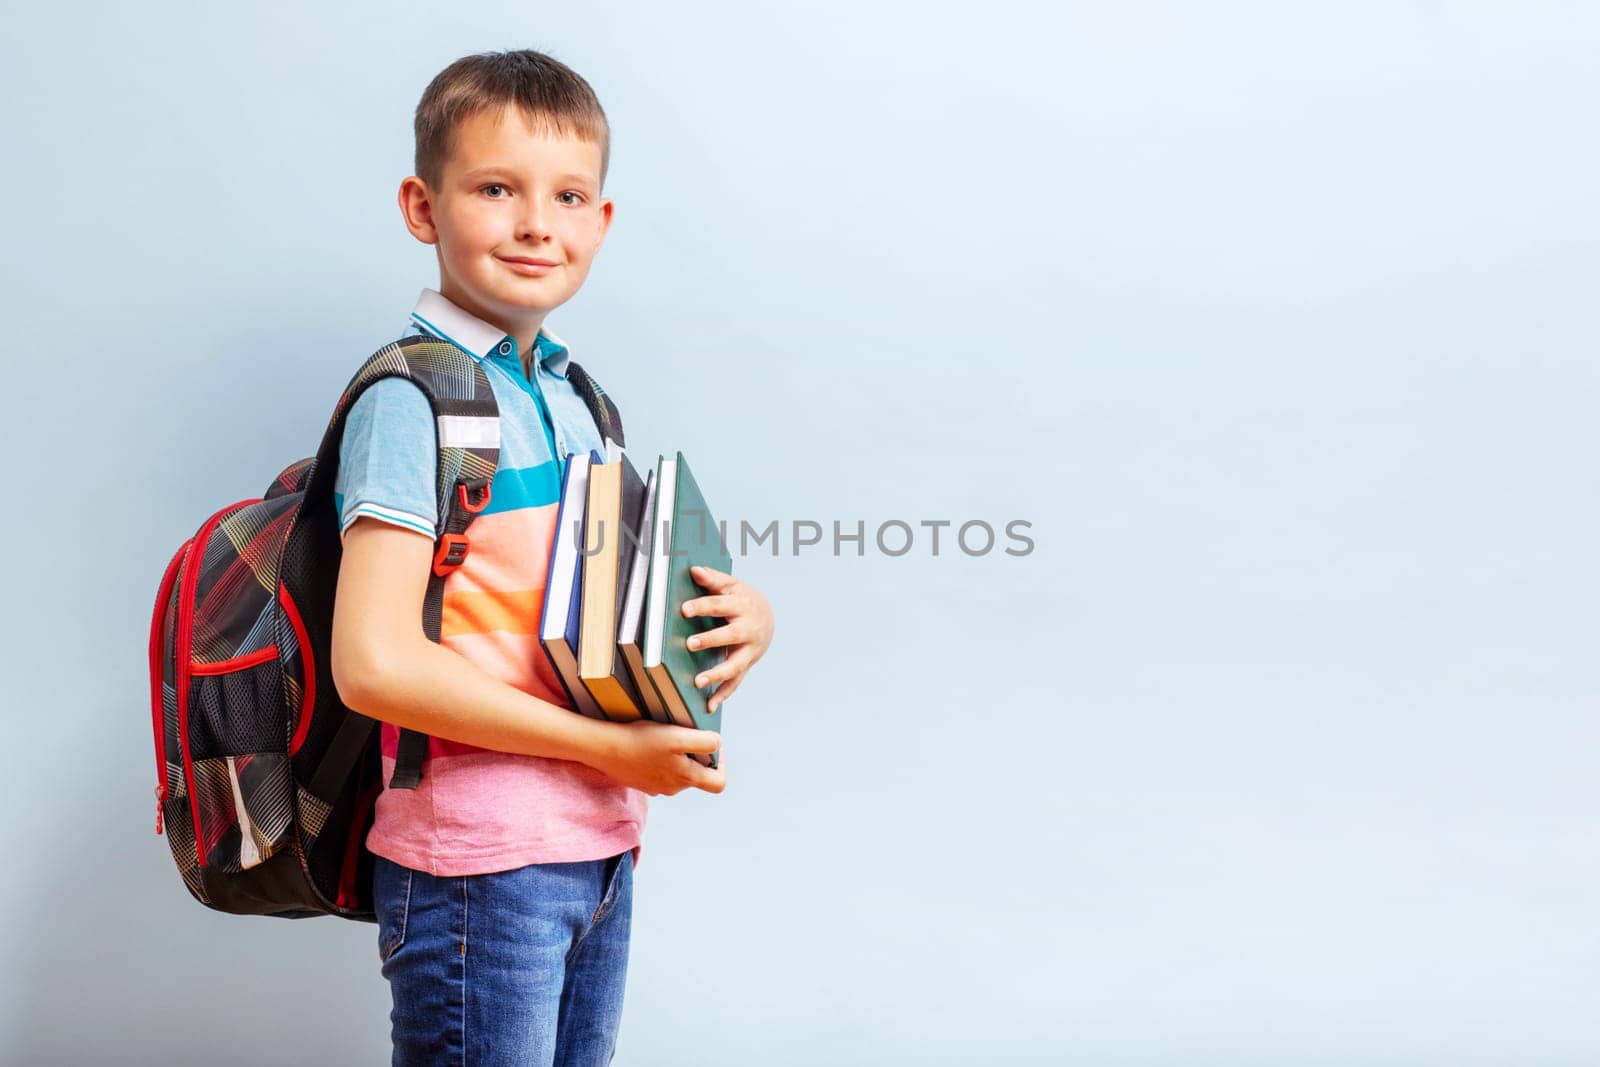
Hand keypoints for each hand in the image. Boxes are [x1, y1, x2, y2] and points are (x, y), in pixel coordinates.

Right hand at [592, 721, 725, 795]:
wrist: (605, 748)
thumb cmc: (641, 741)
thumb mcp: (678, 738)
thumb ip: (704, 742)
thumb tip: (718, 745)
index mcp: (686, 778)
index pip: (718, 783)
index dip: (721, 763)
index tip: (711, 745)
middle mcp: (673, 788)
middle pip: (698, 775)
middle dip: (698, 756)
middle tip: (686, 735)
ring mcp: (656, 787)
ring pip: (678, 773)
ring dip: (678, 757)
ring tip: (666, 737)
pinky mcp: (642, 782)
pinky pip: (659, 772)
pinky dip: (660, 760)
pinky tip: (650, 745)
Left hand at [681, 566, 773, 712]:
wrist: (768, 618)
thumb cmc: (743, 599)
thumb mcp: (731, 586)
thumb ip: (713, 579)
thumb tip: (694, 570)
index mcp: (743, 606)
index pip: (720, 605)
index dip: (702, 606)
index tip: (684, 610)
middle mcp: (749, 629)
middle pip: (730, 635)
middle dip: (711, 640)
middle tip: (691, 644)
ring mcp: (749, 650)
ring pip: (735, 664)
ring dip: (717, 674)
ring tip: (698, 682)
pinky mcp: (746, 665)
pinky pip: (735, 682)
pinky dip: (722, 695)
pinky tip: (708, 706)